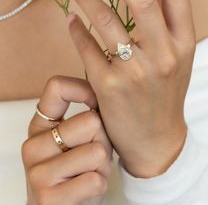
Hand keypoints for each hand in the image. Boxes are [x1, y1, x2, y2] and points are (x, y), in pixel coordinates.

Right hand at [22, 76, 112, 204]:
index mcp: (39, 126)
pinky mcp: (49, 199)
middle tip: (94, 155)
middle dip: (103, 140)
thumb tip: (102, 93)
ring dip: (102, 165)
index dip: (84, 89)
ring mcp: (37, 173)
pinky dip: (99, 185)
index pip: (57, 87)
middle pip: (91, 121)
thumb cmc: (75, 170)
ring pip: (97, 151)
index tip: (96, 104)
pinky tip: (86, 189)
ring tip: (90, 172)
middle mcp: (32, 146)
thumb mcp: (74, 139)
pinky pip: (96, 180)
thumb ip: (85, 115)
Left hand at [68, 0, 195, 177]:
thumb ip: (168, 20)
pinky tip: (72, 20)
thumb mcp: (178, 56)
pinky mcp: (108, 87)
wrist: (157, 140)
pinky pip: (86, 46)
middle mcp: (164, 55)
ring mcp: (136, 72)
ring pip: (106, 20)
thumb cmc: (165, 92)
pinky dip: (76, 28)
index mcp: (184, 43)